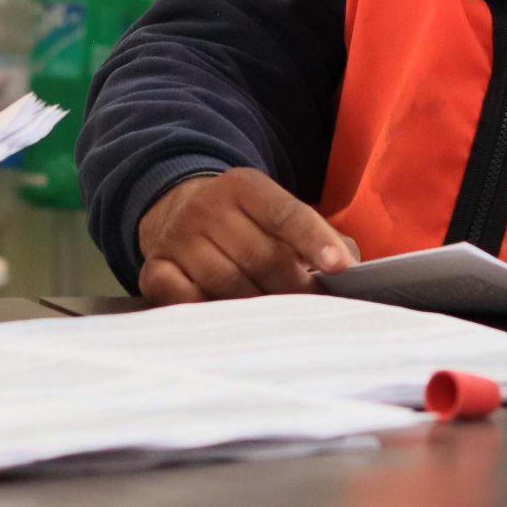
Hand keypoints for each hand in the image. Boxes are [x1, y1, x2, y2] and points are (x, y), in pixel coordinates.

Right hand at [135, 168, 357, 303]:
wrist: (175, 208)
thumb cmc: (242, 222)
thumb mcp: (275, 211)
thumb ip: (317, 233)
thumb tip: (351, 268)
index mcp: (244, 186)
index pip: (285, 213)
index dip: (314, 240)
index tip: (340, 267)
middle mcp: (206, 207)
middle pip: (261, 256)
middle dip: (293, 287)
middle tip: (312, 309)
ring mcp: (177, 237)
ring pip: (228, 283)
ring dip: (258, 306)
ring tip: (277, 319)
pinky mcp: (155, 267)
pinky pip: (183, 298)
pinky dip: (208, 310)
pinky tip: (227, 320)